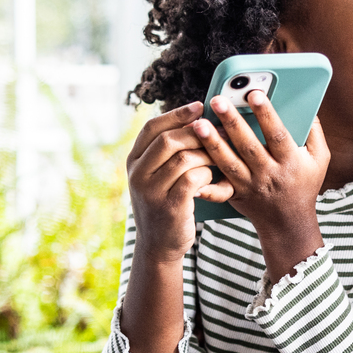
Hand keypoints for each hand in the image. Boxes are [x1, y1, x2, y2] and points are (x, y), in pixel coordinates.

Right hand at [126, 102, 233, 261]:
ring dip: (207, 155)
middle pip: (168, 140)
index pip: (151, 127)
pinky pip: (194, 179)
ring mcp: (151, 192)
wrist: (158, 245)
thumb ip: (167, 153)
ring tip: (219, 158)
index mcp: (133, 161)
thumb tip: (196, 121)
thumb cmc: (165, 204)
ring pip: (184, 159)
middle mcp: (137, 174)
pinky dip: (208, 176)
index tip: (199, 106)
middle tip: (219, 132)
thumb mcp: (156, 176)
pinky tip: (213, 180)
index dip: (176, 114)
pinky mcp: (169, 207)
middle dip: (198, 133)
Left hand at [191, 91, 328, 277]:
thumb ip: (314, 132)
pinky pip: (218, 188)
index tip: (254, 94)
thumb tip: (307, 106)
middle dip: (232, 122)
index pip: (278, 135)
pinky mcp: (235, 194)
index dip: (266, 114)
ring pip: (229, 163)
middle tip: (217, 101)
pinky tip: (190, 167)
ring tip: (198, 124)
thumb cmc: (304, 184)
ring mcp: (250, 185)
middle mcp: (269, 174)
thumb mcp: (319, 159)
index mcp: (290, 161)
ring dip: (212, 144)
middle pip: (249, 146)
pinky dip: (205, 182)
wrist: (289, 223)